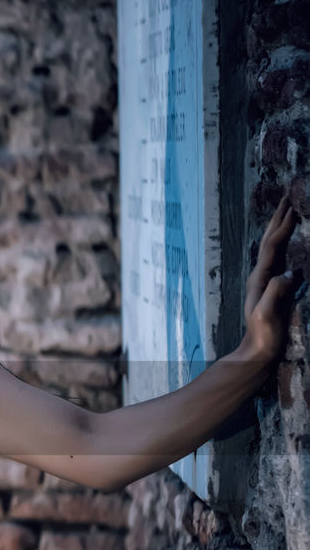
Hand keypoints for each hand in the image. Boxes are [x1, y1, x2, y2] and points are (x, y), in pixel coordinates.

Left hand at [241, 193, 301, 362]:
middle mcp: (260, 276)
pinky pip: (279, 258)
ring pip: (272, 247)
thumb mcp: (268, 314)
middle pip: (269, 241)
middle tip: (286, 197)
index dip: (282, 228)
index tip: (293, 209)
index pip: (272, 247)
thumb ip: (275, 293)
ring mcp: (265, 281)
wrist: (257, 352)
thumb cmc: (264, 336)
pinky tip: (288, 241)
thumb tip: (290, 272)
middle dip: (277, 219)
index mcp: (260, 279)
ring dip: (279, 227)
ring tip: (287, 211)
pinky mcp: (272, 288)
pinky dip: (284, 243)